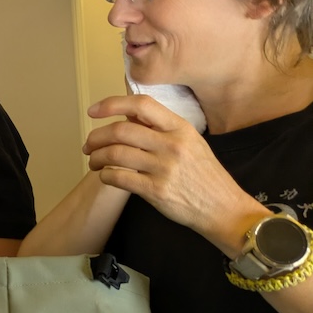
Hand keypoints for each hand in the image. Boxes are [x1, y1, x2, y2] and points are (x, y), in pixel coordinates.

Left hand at [84, 95, 252, 240]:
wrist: (224, 208)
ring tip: (94, 162)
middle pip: (120, 130)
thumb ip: (162, 129)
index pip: (141, 104)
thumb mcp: (191, 142)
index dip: (112, 104)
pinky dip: (105, 175)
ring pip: (115, 154)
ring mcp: (164, 168)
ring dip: (96, 158)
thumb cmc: (204, 175)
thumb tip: (127, 117)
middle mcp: (172, 144)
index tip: (94, 111)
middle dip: (96, 137)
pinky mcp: (156, 190)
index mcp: (180, 128)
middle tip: (88, 145)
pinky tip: (105, 176)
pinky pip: (118, 177)